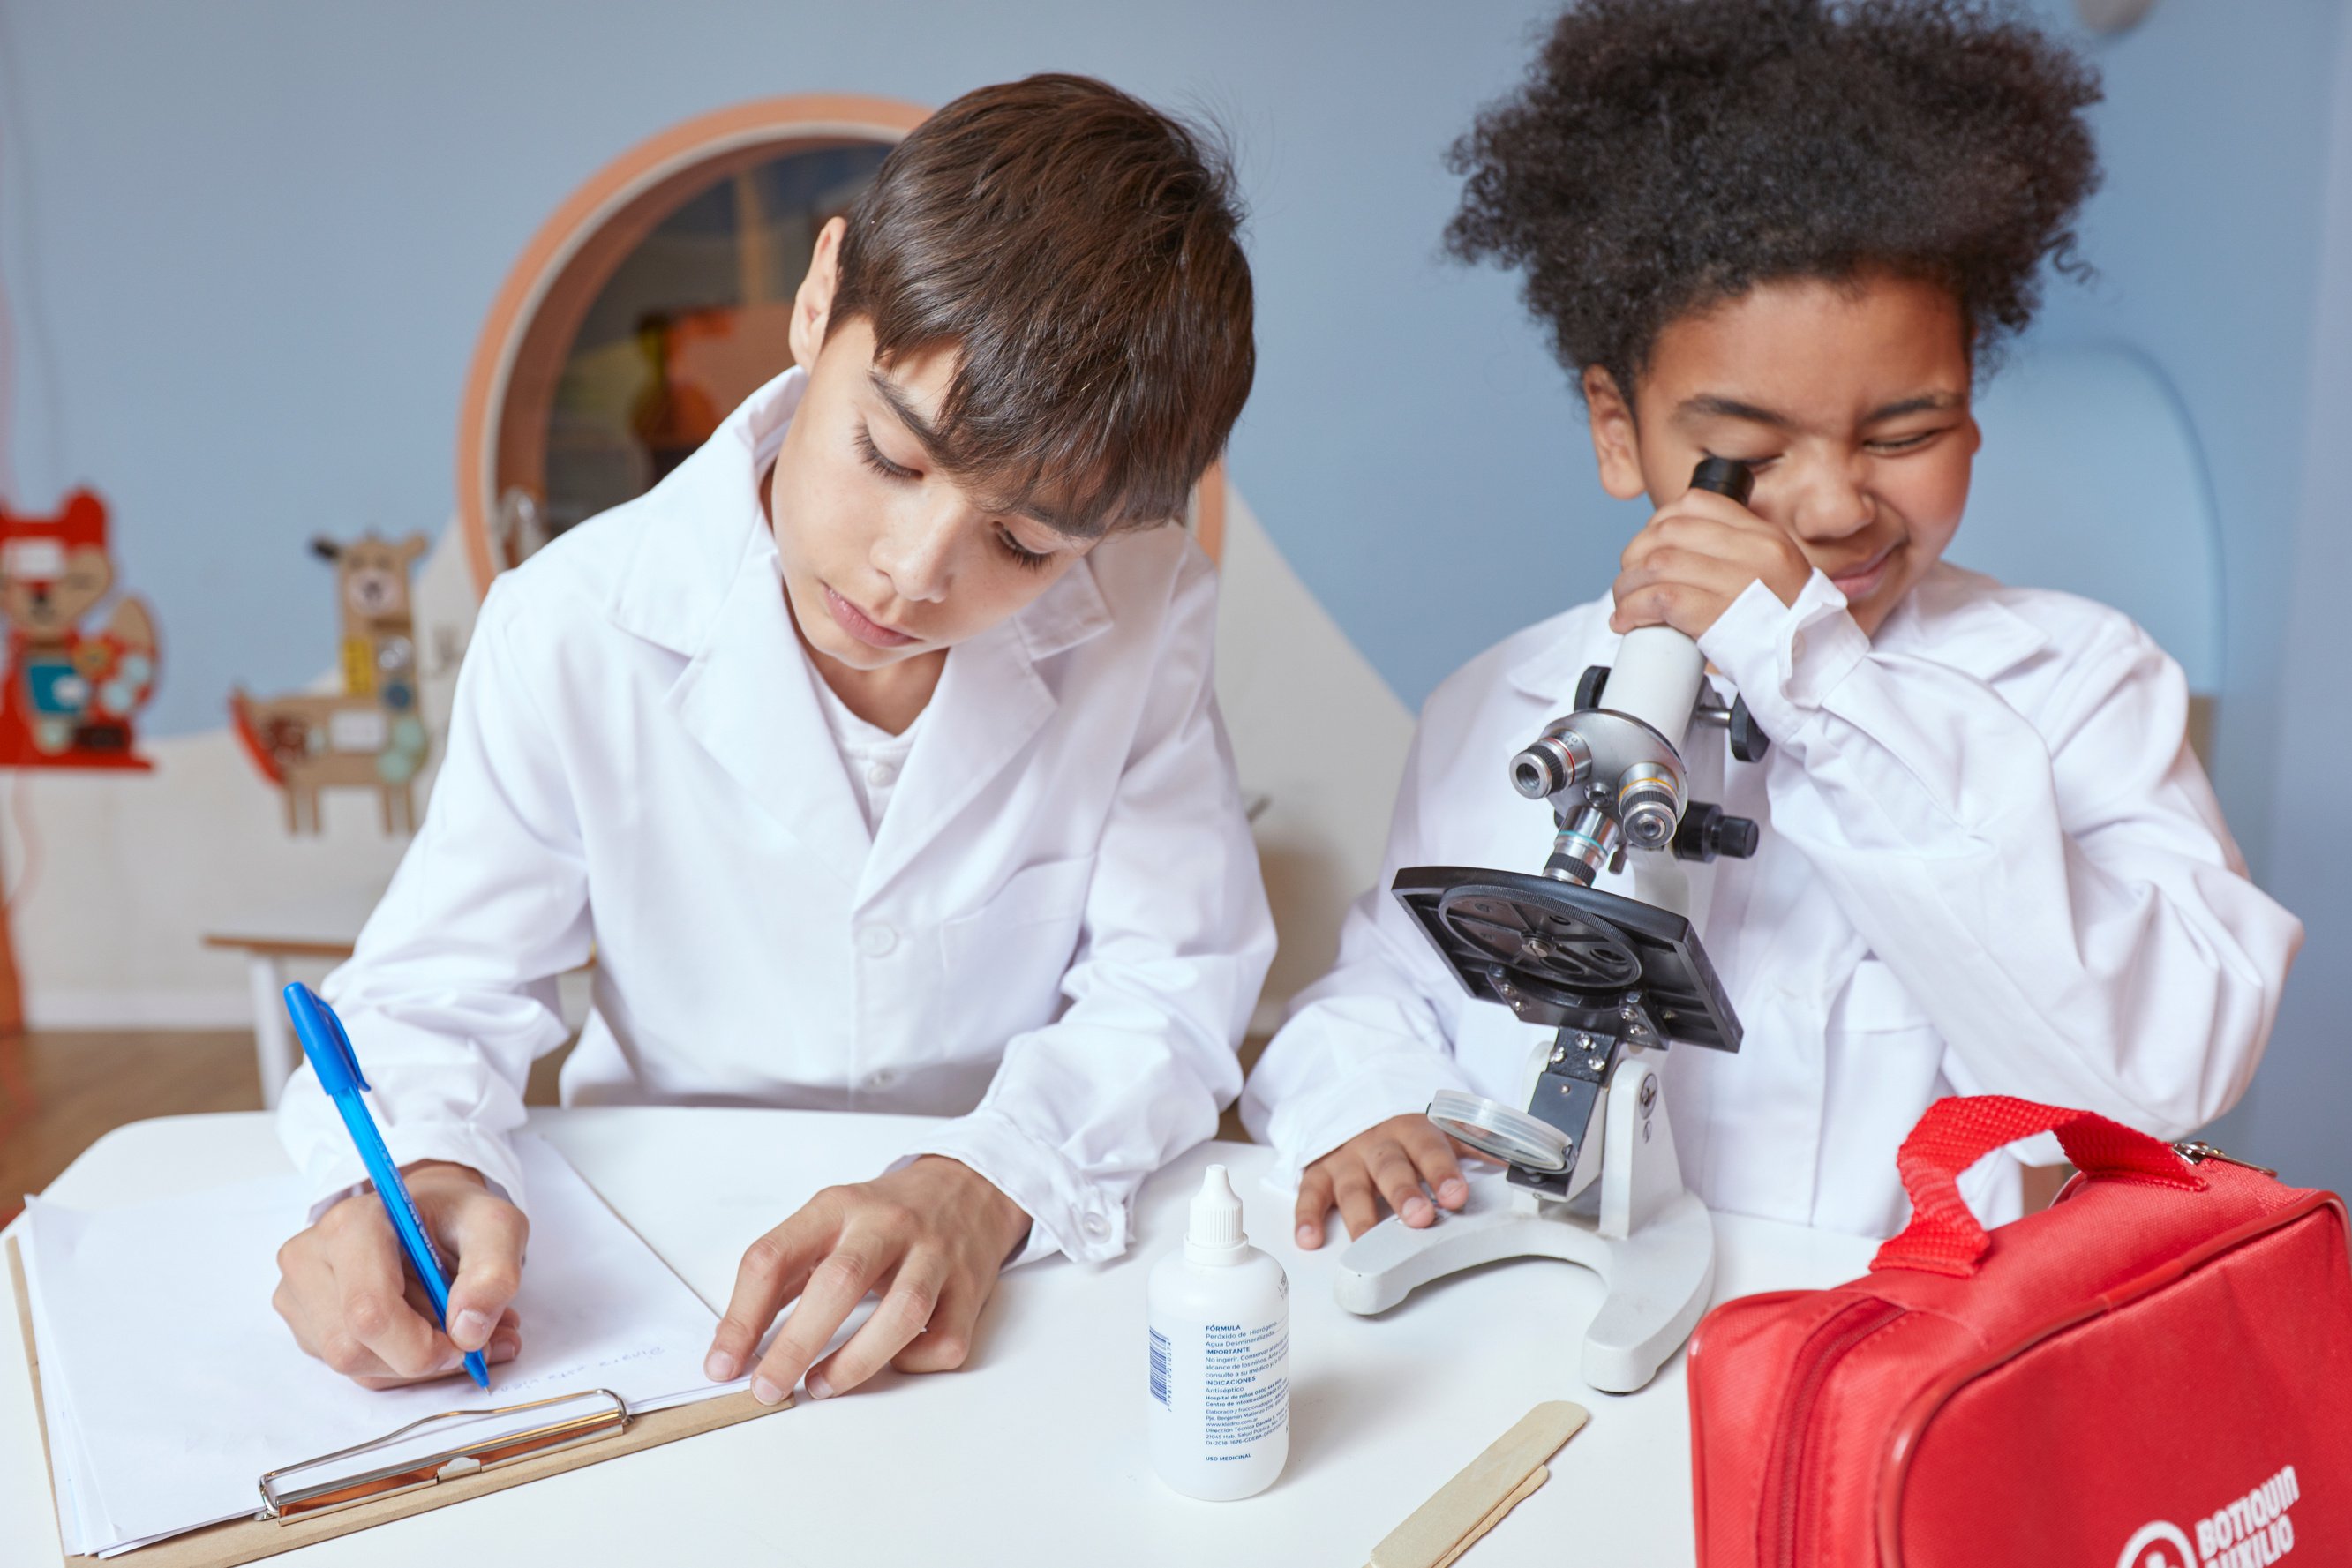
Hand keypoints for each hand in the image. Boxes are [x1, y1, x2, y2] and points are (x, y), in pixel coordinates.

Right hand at [273, 1161, 527, 1388]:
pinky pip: (351, 1366)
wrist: (427, 1211)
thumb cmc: (456, 1216)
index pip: (369, 1312)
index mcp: (352, 1224)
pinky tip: (419, 1328)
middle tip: (467, 1337)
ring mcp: (299, 1291)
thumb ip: (494, 1273)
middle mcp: (310, 1256)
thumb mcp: (497, 1226)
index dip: (420, 1347)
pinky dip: (396, 1361)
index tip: (464, 1344)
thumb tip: (468, 1332)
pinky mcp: (305, 1319)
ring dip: (411, 1360)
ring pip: (352, 1365)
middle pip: (354, 1349)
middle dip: (420, 1356)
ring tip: (447, 1322)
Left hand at [705, 1155, 1031, 1403]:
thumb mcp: (830, 1220)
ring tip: (822, 1386)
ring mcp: (936, 1255)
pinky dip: (913, 1362)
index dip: (741, 1316)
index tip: (723, 1363)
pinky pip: (944, 1340)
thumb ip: (788, 1271)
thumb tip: (736, 1340)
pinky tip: (890, 1361)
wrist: (970, 1187)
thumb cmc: (888, 1214)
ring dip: (855, 1362)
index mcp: (838, 1206)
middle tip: (767, 1388)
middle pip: (839, 1283)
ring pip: (903, 1313)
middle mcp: (887, 1225)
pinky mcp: (971, 1289)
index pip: (776, 1256)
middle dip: (795, 1345)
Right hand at [1295, 1113, 1494, 1247]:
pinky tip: (1310, 1238)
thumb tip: (1516, 1161)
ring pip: (1351, 1186)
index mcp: (1410, 1129)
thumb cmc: (1402, 1129)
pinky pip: (1309, 1193)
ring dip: (1360, 1214)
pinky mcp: (1318, 1172)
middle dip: (1403, 1193)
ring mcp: (1345, 1159)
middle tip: (1418, 1217)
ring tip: (1367, 1241)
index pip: (1429, 1148)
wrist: (1352, 1100)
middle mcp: (1376, 1144)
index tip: (1457, 1195)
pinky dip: (1306, 1216)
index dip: (1443, 1172)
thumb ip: (1472, 1144)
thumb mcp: (1437, 1128)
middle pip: (1390, 1167)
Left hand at [1609, 485, 1811, 639]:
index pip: (1697, 504)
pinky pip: (1660, 599)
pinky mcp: (1720, 615)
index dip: (1658, 522)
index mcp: (1766, 537)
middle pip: (1669, 532)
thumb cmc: (1789, 631)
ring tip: (1624, 603)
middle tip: (1629, 579)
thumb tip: (1677, 551)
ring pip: (1658, 564)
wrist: (1817, 672)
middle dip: (1635, 555)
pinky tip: (1627, 621)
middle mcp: (1754, 552)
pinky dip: (1634, 609)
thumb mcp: (1776, 575)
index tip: (1647, 546)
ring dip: (1628, 585)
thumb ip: (1736, 555)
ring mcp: (1739, 582)